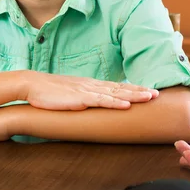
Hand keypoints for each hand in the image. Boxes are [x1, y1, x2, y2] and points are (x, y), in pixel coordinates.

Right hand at [22, 72, 158, 110]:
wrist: (32, 84)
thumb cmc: (49, 92)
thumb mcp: (70, 94)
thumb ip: (82, 98)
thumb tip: (92, 105)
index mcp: (90, 85)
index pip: (116, 86)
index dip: (133, 88)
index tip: (148, 91)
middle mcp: (92, 85)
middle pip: (121, 87)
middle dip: (140, 91)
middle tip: (157, 94)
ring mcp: (87, 91)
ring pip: (115, 93)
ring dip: (134, 95)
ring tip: (149, 97)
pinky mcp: (79, 98)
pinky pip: (100, 101)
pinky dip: (115, 102)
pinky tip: (126, 105)